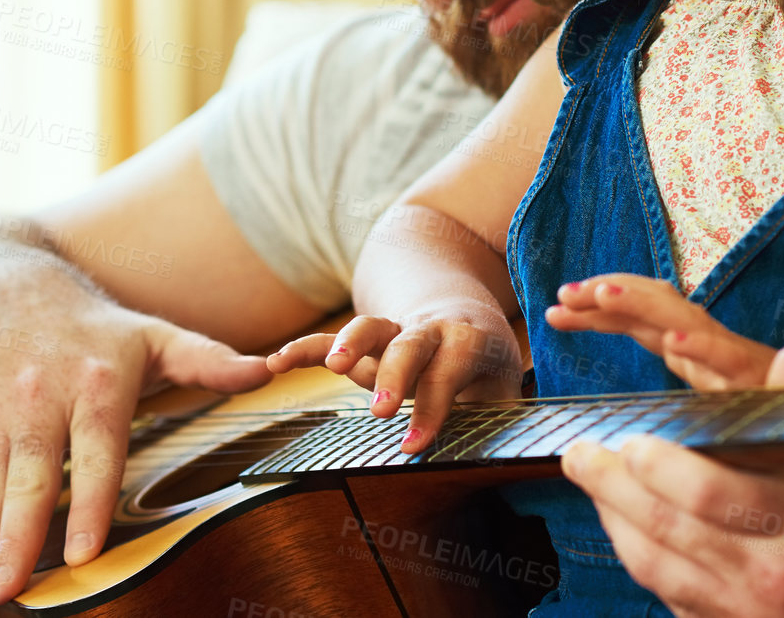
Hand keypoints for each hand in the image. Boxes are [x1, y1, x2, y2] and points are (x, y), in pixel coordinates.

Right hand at [0, 288, 269, 608]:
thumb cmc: (89, 329)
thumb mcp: (151, 334)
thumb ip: (206, 359)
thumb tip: (266, 370)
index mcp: (96, 382)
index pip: (96, 449)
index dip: (90, 502)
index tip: (82, 553)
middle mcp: (41, 400)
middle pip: (31, 479)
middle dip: (19, 538)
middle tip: (11, 589)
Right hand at [267, 305, 522, 452]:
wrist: (467, 313)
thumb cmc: (487, 367)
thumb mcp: (505, 390)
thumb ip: (503, 424)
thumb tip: (508, 469)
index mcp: (469, 341)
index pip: (450, 370)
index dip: (433, 406)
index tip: (415, 445)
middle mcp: (430, 330)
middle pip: (409, 345)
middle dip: (394, 374)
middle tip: (381, 411)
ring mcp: (394, 332)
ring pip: (370, 327)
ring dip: (350, 343)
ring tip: (332, 366)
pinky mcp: (366, 342)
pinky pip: (331, 339)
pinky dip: (305, 348)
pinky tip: (275, 364)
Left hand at [546, 274, 783, 389]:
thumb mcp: (720, 398)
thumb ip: (689, 378)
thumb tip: (651, 363)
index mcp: (697, 350)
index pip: (637, 320)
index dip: (596, 311)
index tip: (553, 312)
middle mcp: (712, 346)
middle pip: (651, 309)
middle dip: (604, 298)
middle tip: (561, 296)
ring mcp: (736, 358)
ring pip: (685, 320)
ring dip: (641, 302)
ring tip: (601, 292)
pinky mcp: (764, 377)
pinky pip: (730, 358)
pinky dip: (702, 346)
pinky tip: (673, 343)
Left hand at [561, 435, 783, 617]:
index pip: (707, 491)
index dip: (654, 464)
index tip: (625, 437)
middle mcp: (777, 574)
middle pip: (668, 528)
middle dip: (610, 487)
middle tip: (578, 453)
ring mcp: (754, 615)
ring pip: (658, 567)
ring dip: (614, 521)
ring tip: (590, 481)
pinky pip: (671, 599)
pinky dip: (640, 558)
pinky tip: (624, 525)